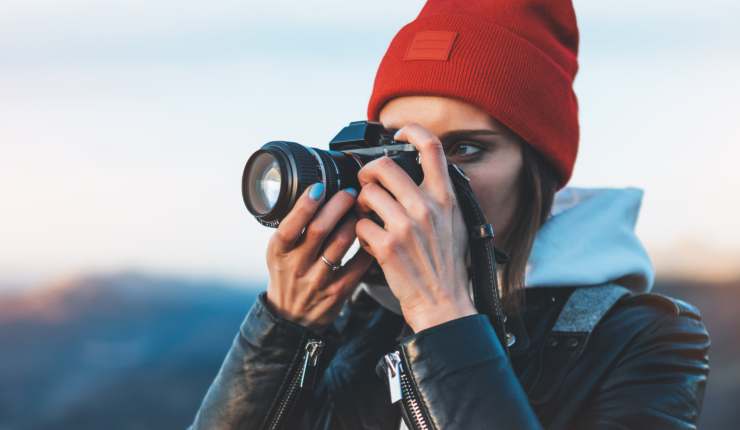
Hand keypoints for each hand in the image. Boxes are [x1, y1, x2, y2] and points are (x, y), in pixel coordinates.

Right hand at [265, 184, 373, 331]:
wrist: (292, 317)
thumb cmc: (288, 275)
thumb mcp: (279, 252)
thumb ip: (293, 227)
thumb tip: (317, 191)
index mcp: (279, 251)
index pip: (290, 225)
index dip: (305, 205)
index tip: (319, 187)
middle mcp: (297, 266)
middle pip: (320, 230)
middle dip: (338, 205)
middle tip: (350, 192)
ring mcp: (318, 280)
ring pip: (341, 244)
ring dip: (355, 221)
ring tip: (362, 209)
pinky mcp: (339, 291)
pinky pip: (358, 263)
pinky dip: (367, 244)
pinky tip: (371, 233)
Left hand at [354, 123, 475, 331]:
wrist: (443, 303)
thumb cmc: (448, 266)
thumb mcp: (456, 224)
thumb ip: (441, 197)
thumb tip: (426, 172)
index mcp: (445, 198)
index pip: (431, 147)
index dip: (412, 131)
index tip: (399, 134)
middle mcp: (426, 208)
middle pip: (383, 166)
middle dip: (368, 173)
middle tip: (367, 184)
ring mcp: (405, 227)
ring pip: (366, 194)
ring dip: (361, 204)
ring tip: (369, 217)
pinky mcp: (386, 247)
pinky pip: (359, 225)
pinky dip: (360, 233)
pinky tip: (370, 242)